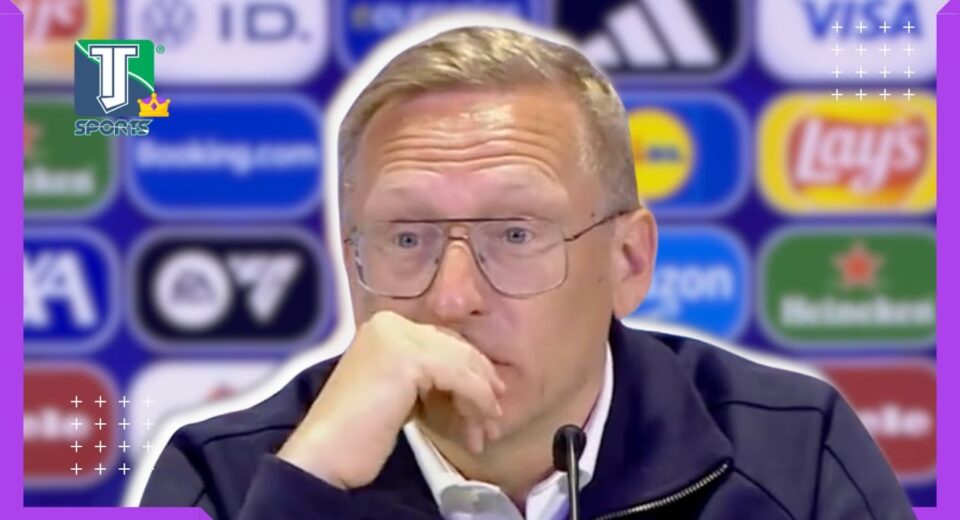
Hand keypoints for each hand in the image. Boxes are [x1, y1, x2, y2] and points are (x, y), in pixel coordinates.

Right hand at [276, 311, 505, 488]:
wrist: (326, 454)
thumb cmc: (357, 434)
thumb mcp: (397, 392)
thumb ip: (424, 377)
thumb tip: (470, 381)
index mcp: (383, 327)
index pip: (442, 342)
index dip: (469, 370)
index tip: (488, 400)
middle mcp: (389, 324)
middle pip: (455, 349)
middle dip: (480, 386)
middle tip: (493, 418)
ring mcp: (397, 337)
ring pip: (462, 363)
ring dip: (480, 401)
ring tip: (486, 432)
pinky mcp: (406, 358)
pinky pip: (460, 377)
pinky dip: (476, 401)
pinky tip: (479, 424)